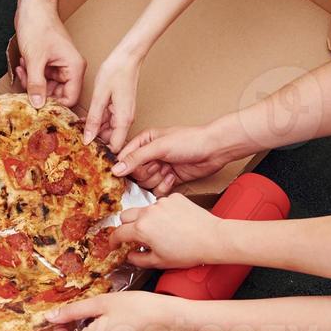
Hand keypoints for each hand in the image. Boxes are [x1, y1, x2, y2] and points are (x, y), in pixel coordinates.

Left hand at [15, 3, 85, 107]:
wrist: (32, 6)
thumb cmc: (39, 24)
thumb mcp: (35, 59)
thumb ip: (36, 84)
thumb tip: (38, 105)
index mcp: (74, 67)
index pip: (71, 98)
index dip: (55, 105)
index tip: (38, 107)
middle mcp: (70, 68)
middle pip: (58, 94)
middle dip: (39, 92)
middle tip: (25, 88)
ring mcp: (59, 65)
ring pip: (47, 86)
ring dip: (32, 82)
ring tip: (24, 70)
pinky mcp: (49, 62)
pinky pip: (41, 77)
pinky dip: (30, 74)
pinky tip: (23, 65)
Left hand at [83, 50, 140, 150]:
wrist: (127, 57)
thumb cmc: (116, 72)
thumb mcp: (100, 97)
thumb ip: (94, 119)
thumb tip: (88, 138)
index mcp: (123, 120)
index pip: (116, 146)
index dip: (104, 153)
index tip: (88, 156)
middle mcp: (125, 119)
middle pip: (111, 139)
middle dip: (96, 142)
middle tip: (77, 145)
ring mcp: (123, 113)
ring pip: (108, 130)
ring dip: (94, 131)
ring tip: (77, 132)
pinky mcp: (119, 107)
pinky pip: (107, 120)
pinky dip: (97, 121)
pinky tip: (83, 121)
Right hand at [110, 194, 224, 269]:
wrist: (212, 238)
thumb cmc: (188, 252)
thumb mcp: (159, 262)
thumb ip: (139, 260)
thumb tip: (130, 256)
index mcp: (142, 228)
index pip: (118, 233)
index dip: (113, 241)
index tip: (114, 244)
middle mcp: (149, 211)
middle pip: (126, 216)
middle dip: (126, 227)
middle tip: (135, 238)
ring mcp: (162, 202)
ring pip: (144, 209)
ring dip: (145, 219)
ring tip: (159, 232)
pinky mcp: (174, 197)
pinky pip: (161, 204)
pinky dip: (162, 213)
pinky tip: (173, 223)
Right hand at [111, 124, 235, 195]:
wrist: (214, 150)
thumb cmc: (189, 140)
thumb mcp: (159, 147)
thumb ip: (136, 158)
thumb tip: (117, 169)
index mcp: (144, 141)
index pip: (124, 158)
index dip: (126, 167)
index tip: (131, 172)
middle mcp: (150, 154)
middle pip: (135, 174)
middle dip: (147, 173)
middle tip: (158, 166)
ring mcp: (159, 167)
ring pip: (146, 183)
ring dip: (157, 180)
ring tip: (168, 170)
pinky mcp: (169, 179)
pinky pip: (157, 190)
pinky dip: (165, 186)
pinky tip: (173, 177)